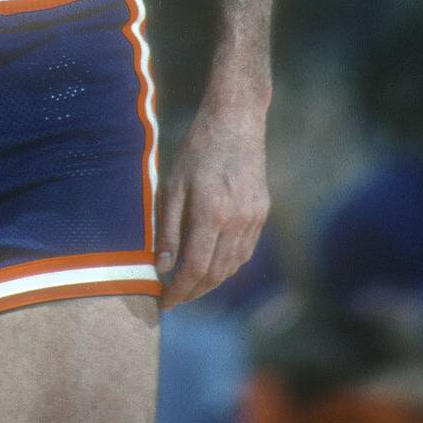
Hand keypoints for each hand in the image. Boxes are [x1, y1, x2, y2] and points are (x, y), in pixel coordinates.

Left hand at [155, 98, 268, 308]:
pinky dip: (227, 265)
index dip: (179, 290)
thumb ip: (167, 227)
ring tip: (189, 286)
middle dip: (193, 291)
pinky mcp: (261, 213)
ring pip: (232, 267)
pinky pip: (244, 251)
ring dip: (211, 282)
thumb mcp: (173, 184)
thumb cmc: (198, 148)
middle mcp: (237, 221)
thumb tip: (161, 267)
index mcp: (212, 213)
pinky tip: (212, 264)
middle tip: (174, 298)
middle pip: (216, 274)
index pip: (195, 268)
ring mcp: (254, 219)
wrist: (236, 121)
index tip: (164, 302)